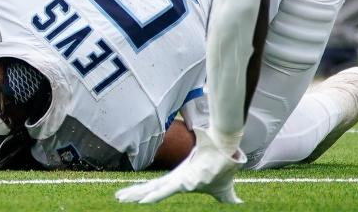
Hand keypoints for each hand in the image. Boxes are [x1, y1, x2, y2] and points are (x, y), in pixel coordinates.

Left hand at [115, 128, 245, 204]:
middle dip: (135, 193)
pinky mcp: (186, 179)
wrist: (228, 151)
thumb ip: (228, 199)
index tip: (131, 198)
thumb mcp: (226, 193)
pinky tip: (142, 202)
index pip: (159, 189)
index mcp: (181, 181)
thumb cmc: (225, 168)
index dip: (145, 194)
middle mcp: (177, 179)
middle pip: (152, 188)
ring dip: (137, 195)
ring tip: (121, 199)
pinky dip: (154, 196)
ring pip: (154, 189)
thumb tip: (239, 206)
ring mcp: (180, 178)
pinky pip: (167, 190)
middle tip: (118, 198)